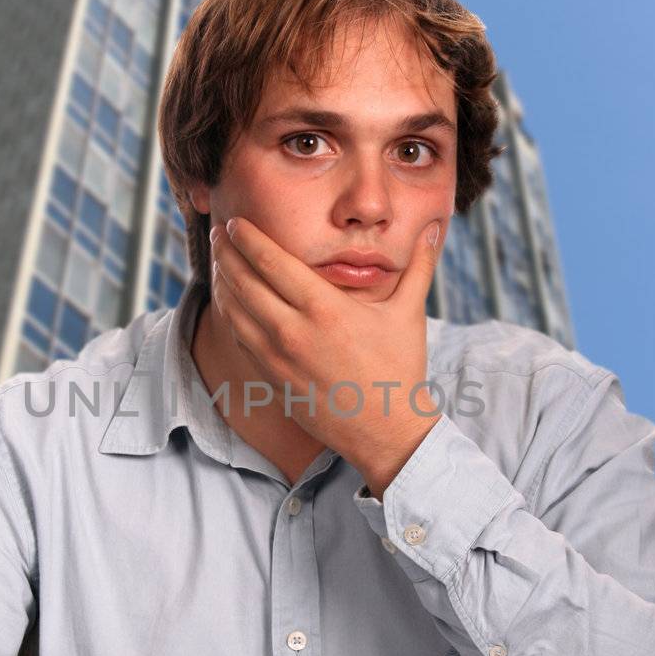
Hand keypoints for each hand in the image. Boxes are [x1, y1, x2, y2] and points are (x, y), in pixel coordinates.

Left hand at [210, 216, 442, 495]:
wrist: (386, 432)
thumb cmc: (399, 370)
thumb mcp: (409, 313)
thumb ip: (419, 265)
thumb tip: (435, 228)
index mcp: (324, 308)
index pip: (272, 262)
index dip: (248, 239)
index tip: (236, 223)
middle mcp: (294, 331)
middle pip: (244, 282)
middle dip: (227, 254)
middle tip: (219, 234)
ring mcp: (278, 358)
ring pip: (234, 311)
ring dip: (223, 282)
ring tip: (219, 263)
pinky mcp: (272, 379)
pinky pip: (239, 339)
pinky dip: (229, 315)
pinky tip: (230, 303)